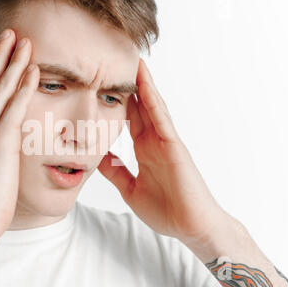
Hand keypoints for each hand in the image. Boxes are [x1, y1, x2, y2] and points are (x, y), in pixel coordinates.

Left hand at [98, 58, 228, 241]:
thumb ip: (115, 171)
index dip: (116, 101)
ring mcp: (165, 141)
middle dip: (129, 84)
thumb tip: (98, 157)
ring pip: (151, 106)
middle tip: (115, 60)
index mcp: (144, 150)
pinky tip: (145, 83)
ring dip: (142, 83)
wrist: (189, 227)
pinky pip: (161, 119)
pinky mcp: (174, 146)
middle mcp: (154, 141)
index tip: (102, 83)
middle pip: (139, 106)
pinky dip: (153, 100)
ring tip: (132, 60)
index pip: (128, 119)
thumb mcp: (129, 188)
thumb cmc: (165, 210)